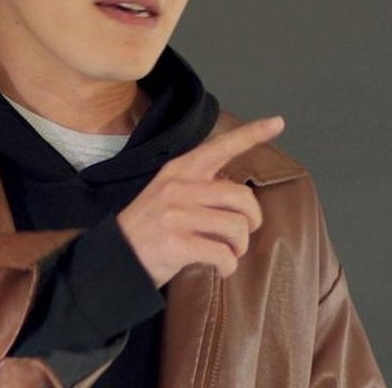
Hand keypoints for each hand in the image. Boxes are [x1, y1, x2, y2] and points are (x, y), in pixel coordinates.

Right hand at [117, 116, 284, 286]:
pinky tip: (220, 268)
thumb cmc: (149, 229)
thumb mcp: (168, 195)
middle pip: (242, 197)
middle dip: (252, 222)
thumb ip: (199, 189)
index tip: (278, 122)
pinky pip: (223, 254)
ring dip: (240, 247)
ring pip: (237, 227)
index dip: (252, 134)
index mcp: (179, 170)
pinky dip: (228, 266)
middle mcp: (179, 186)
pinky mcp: (177, 242)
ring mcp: (177, 214)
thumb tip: (238, 200)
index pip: (220, 146)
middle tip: (240, 236)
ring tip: (228, 254)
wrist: (114, 258)